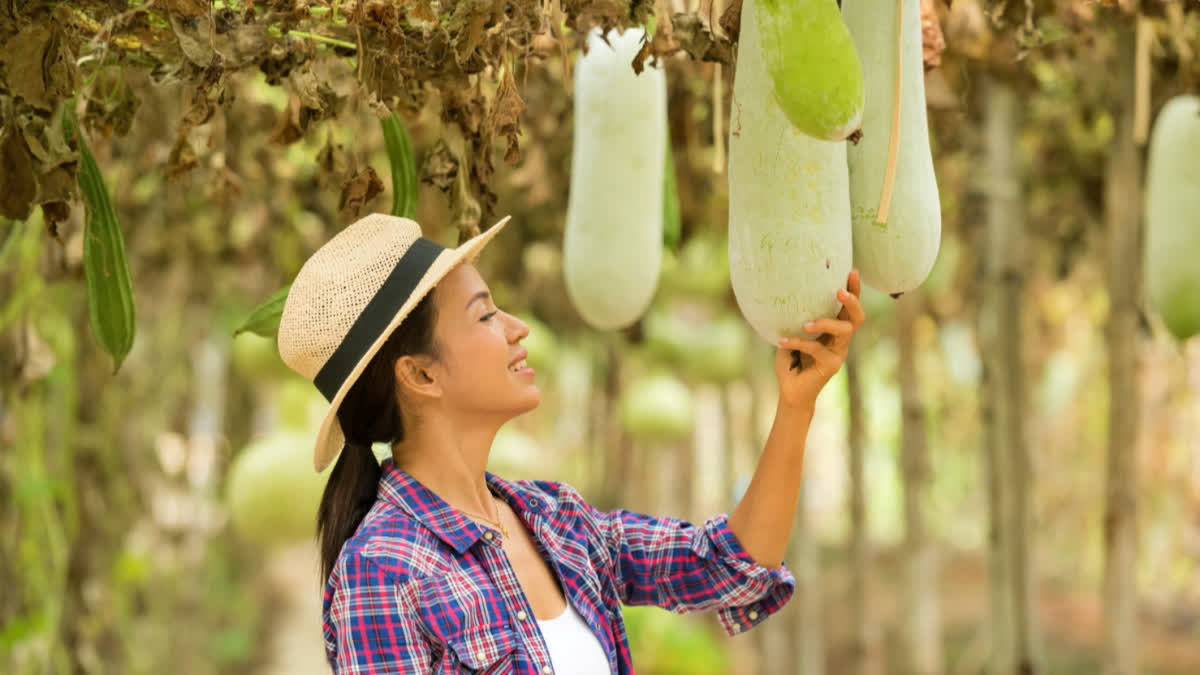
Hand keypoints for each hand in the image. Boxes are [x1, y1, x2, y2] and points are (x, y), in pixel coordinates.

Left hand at [773, 270, 865, 412]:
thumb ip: (794, 319)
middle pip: (857, 317)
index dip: (854, 290)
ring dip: (826, 323)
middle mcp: (841, 340)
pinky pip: (816, 348)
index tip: (852, 271)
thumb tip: (785, 295)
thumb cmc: (791, 360)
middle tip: (839, 291)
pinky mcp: (830, 366)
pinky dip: (798, 342)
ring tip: (806, 322)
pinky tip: (782, 340)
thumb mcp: (792, 334)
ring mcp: (838, 353)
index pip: (849, 307)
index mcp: (835, 330)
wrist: (791, 391)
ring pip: (844, 331)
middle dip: (852, 302)